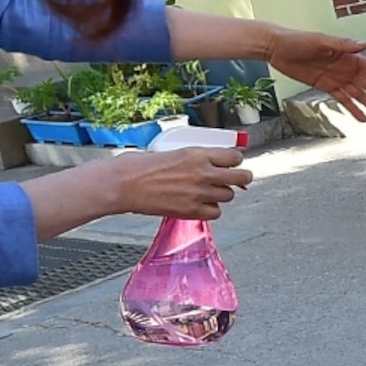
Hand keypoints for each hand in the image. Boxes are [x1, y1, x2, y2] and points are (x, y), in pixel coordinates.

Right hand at [101, 147, 249, 219]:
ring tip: (209, 191)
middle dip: (241, 178)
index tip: (232, 162)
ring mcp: (199, 193)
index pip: (234, 156)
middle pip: (241, 177)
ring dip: (222, 194)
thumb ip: (195, 158)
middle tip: (238, 179)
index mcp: (198, 154)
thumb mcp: (173, 152)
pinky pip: (216, 213)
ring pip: (229, 196)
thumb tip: (210, 162)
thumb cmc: (140, 166)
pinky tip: (200, 204)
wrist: (124, 184)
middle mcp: (203, 173)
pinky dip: (211, 210)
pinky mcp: (191, 211)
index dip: (235, 160)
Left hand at [264, 30, 365, 122]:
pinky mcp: (326, 86)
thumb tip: (365, 45)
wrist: (277, 48)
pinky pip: (344, 100)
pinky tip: (363, 119)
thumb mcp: (320, 41)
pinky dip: (354, 109)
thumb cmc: (298, 40)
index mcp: (350, 56)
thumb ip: (342, 44)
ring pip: (360, 96)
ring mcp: (338, 79)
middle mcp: (347, 69)